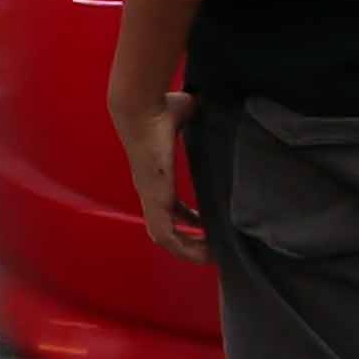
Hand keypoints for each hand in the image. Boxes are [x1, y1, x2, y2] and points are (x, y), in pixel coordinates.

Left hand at [115, 83, 202, 258]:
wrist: (143, 109)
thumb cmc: (161, 109)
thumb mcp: (184, 116)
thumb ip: (194, 116)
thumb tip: (205, 102)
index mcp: (155, 176)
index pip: (170, 205)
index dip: (188, 219)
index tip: (209, 225)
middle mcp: (149, 190)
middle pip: (166, 227)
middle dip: (189, 241)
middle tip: (214, 248)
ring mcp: (150, 197)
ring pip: (165, 237)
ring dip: (188, 249)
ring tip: (213, 256)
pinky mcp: (154, 201)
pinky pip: (166, 236)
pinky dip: (184, 248)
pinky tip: (205, 252)